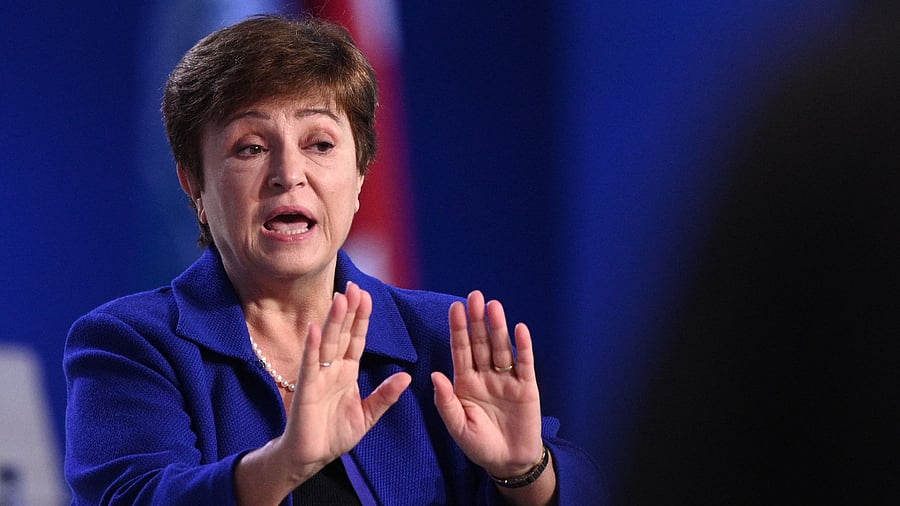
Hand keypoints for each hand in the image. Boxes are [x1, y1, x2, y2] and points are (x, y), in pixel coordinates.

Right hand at [238, 282, 410, 502]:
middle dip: (348, 310)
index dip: (361, 318)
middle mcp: (332, 369)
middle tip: (354, 286)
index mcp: (347, 372)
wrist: (311, 457)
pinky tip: (315, 329)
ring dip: (333, 321)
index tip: (366, 295)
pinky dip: (311, 347)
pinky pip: (309, 365)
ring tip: (339, 298)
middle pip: (342, 334)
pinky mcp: (305, 390)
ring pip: (327, 343)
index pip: (356, 339)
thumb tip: (406, 377)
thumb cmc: (335, 435)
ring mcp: (318, 376)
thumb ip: (385, 396)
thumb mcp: (367, 415)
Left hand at [431, 290, 543, 478]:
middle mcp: (485, 375)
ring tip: (494, 306)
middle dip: (477, 320)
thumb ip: (446, 402)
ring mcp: (506, 379)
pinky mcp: (526, 387)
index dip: (457, 329)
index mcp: (465, 382)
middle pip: (480, 343)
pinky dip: (523, 347)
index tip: (455, 308)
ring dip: (498, 327)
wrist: (508, 461)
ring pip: (501, 348)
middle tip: (475, 296)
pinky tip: (520, 329)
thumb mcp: (458, 427)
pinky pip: (525, 363)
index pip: (460, 350)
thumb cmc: (479, 445)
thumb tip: (435, 375)